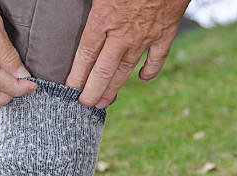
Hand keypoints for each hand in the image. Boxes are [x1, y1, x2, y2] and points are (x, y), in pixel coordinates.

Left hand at [66, 0, 189, 108]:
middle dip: (93, 91)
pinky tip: (142, 78)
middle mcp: (122, 34)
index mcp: (102, 20)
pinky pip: (157, 58)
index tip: (70, 90)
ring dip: (114, 87)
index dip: (77, 76)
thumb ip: (90, 5)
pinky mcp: (166, 32)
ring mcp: (145, 35)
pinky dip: (150, 70)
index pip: (85, 56)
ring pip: (126, 68)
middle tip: (86, 104)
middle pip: (103, 70)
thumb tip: (73, 8)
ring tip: (104, 102)